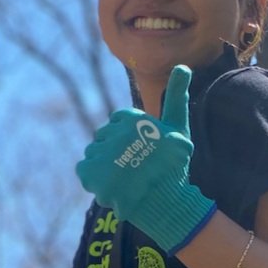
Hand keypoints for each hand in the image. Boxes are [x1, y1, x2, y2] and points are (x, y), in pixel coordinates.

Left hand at [76, 65, 215, 253]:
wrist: (167, 202)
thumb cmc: (175, 166)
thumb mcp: (179, 128)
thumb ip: (176, 97)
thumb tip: (182, 66)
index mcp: (131, 118)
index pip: (117, 123)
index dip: (129, 139)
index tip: (141, 153)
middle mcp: (114, 132)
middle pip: (104, 138)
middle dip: (116, 152)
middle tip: (134, 169)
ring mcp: (101, 153)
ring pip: (94, 154)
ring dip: (105, 167)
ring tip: (125, 180)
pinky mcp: (90, 173)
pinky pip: (85, 171)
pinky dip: (95, 180)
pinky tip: (113, 187)